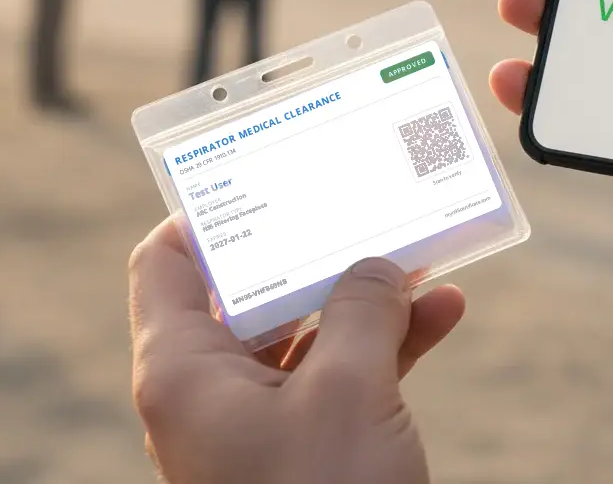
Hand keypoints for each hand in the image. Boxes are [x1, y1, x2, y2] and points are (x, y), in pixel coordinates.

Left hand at [129, 219, 464, 483]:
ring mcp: (262, 417)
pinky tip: (445, 311)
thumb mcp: (348, 391)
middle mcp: (214, 387)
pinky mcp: (308, 442)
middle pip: (255, 286)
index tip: (266, 171)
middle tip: (359, 198)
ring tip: (420, 250)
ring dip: (368, 290)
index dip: (209, 210)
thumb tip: (379, 263)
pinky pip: (346, 371)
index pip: (167, 261)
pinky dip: (391, 340)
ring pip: (310, 326)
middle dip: (318, 244)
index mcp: (186, 369)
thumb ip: (363, 307)